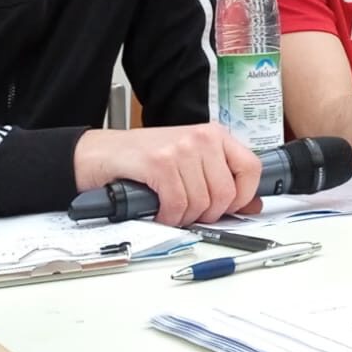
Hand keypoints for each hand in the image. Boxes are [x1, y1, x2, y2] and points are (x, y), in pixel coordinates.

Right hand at [73, 125, 261, 225]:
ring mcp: (181, 148)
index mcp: (214, 135)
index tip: (228, 207)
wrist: (99, 154)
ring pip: (202, 203)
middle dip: (207, 213)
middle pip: (226, 193)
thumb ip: (220, 180)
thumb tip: (252, 205)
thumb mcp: (189, 163)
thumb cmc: (143, 159)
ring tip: (171, 209)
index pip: (251, 168)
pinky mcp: (160, 163)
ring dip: (185, 217)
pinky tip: (159, 211)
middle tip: (189, 211)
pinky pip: (178, 204)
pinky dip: (168, 216)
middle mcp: (201, 137)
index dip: (243, 196)